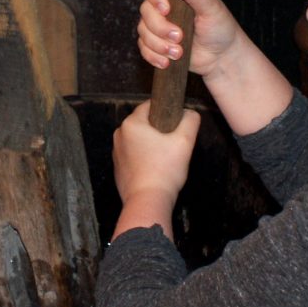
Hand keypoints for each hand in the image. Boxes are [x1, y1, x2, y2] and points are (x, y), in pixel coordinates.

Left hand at [111, 101, 199, 239]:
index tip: (176, 126)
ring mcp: (116, 152)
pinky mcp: (118, 168)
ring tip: (165, 160)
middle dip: (160, 131)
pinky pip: (134, 156)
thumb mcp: (185, 141)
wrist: (148, 201)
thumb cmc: (165, 171)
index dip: (167, 112)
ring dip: (152, 145)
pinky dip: (145, 159)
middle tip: (173, 146)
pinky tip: (156, 170)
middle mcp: (119, 135)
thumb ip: (190, 120)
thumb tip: (189, 113)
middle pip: (145, 124)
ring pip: (140, 140)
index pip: (151, 105)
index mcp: (131, 123)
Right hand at [137, 0, 242, 78]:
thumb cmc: (220, 27)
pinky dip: (153, 56)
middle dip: (160, 27)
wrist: (221, 56)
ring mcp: (157, 23)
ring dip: (158, 44)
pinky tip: (166, 62)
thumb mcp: (212, 7)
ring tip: (178, 53)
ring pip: (143, 30)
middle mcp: (163, 3)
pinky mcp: (155, 41)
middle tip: (179, 37)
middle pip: (145, 9)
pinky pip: (144, 47)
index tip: (166, 10)